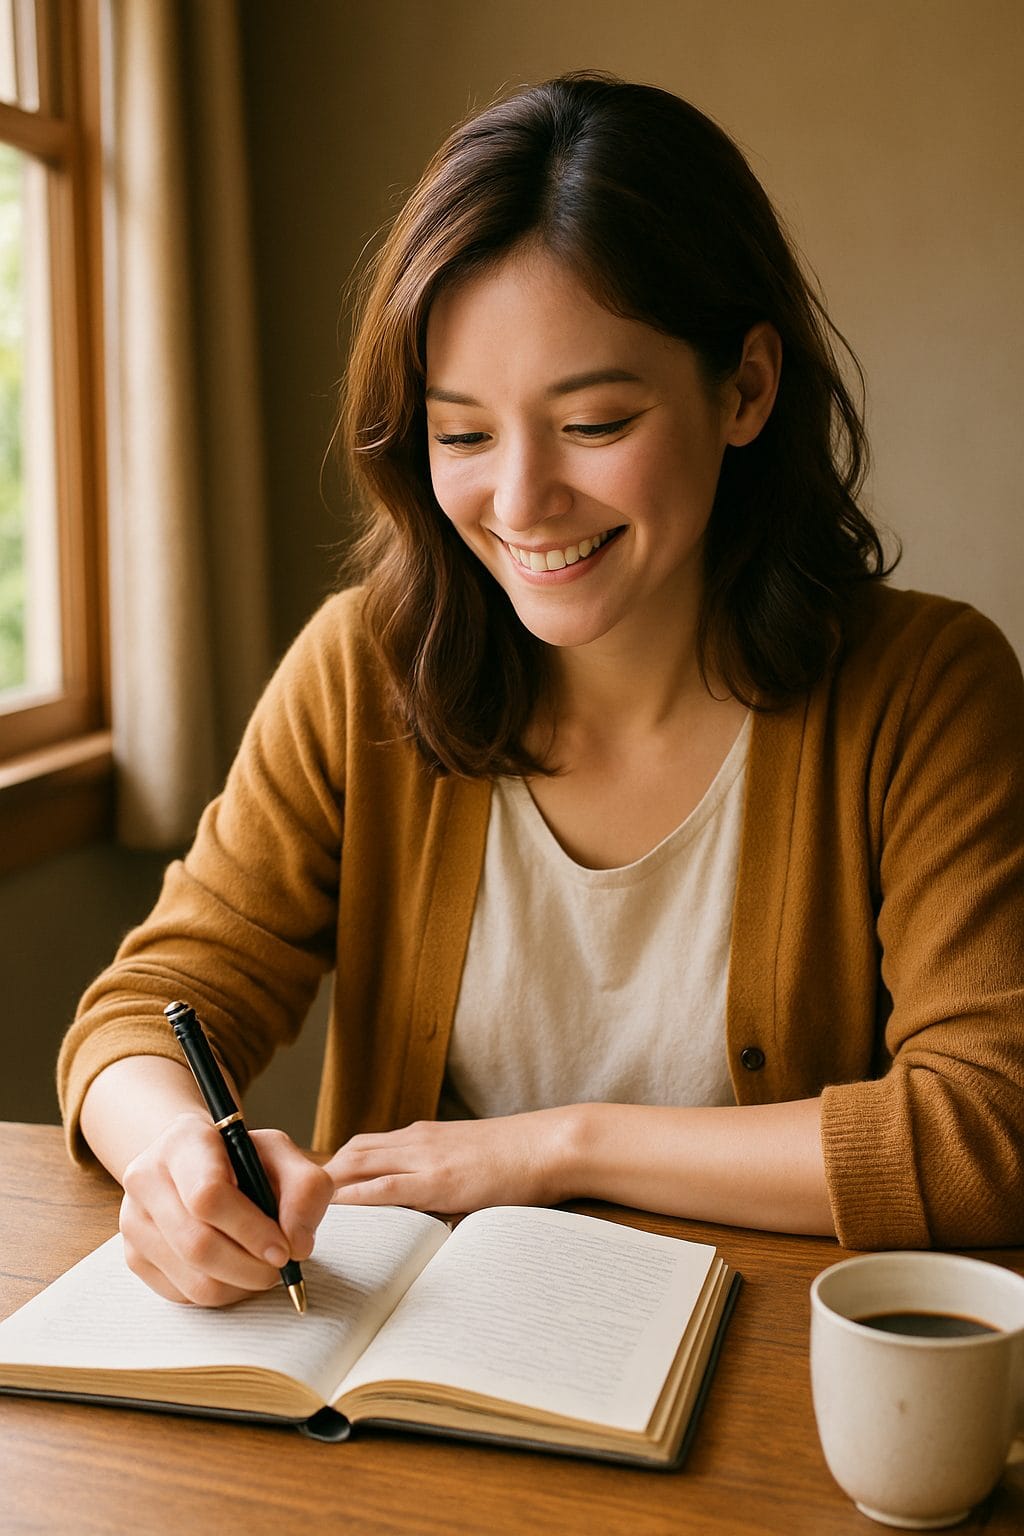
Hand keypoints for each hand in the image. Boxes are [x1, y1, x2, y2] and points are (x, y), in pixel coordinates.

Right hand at [119, 1112, 333, 1306]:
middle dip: (250, 1267)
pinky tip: (237, 1272)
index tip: (284, 1249)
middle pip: (198, 1245)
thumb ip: (304, 1188)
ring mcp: (134, 1221)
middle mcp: (146, 1179)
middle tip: (280, 1267)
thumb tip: (297, 1245)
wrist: (193, 1162)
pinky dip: (222, 1294)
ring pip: (192, 1280)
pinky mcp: (135, 1257)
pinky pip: (184, 1296)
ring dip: (240, 1286)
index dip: (251, 1230)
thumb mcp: (280, 1154)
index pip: (207, 1195)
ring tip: (263, 1269)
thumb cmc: (240, 1158)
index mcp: (183, 1142)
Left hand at [326, 1110, 577, 1214]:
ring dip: (328, 1188)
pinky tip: (336, 1216)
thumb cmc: (521, 1158)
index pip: (365, 1147)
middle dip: (320, 1178)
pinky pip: (383, 1188)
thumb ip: (443, 1175)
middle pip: (351, 1152)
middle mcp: (416, 1139)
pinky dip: (354, 1200)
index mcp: (424, 1135)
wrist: (549, 1144)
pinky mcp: (437, 1180)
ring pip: (357, 1164)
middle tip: (298, 1207)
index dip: (336, 1168)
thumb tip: (426, 1209)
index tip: (314, 1193)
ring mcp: (425, 1157)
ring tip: (306, 1215)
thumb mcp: (471, 1159)